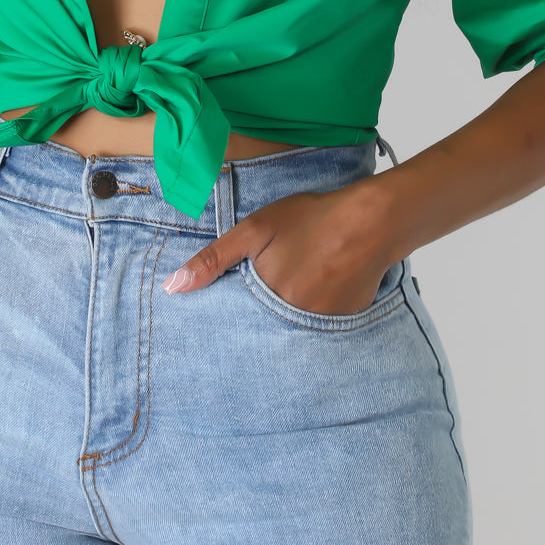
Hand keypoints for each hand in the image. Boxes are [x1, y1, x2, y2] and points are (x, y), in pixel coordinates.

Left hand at [161, 182, 396, 315]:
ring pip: (292, 323)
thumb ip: (214, 260)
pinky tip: (323, 282)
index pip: (238, 319)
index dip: (234, 309)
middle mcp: (294, 321)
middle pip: (265, 323)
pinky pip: (319, 322)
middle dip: (263, 308)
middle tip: (279, 278)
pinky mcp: (344, 322)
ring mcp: (321, 325)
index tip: (230, 304)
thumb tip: (173, 288)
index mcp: (268, 300)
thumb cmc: (311, 219)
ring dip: (290, 306)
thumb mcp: (255, 230)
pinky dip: (316, 307)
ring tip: (302, 278)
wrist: (371, 221)